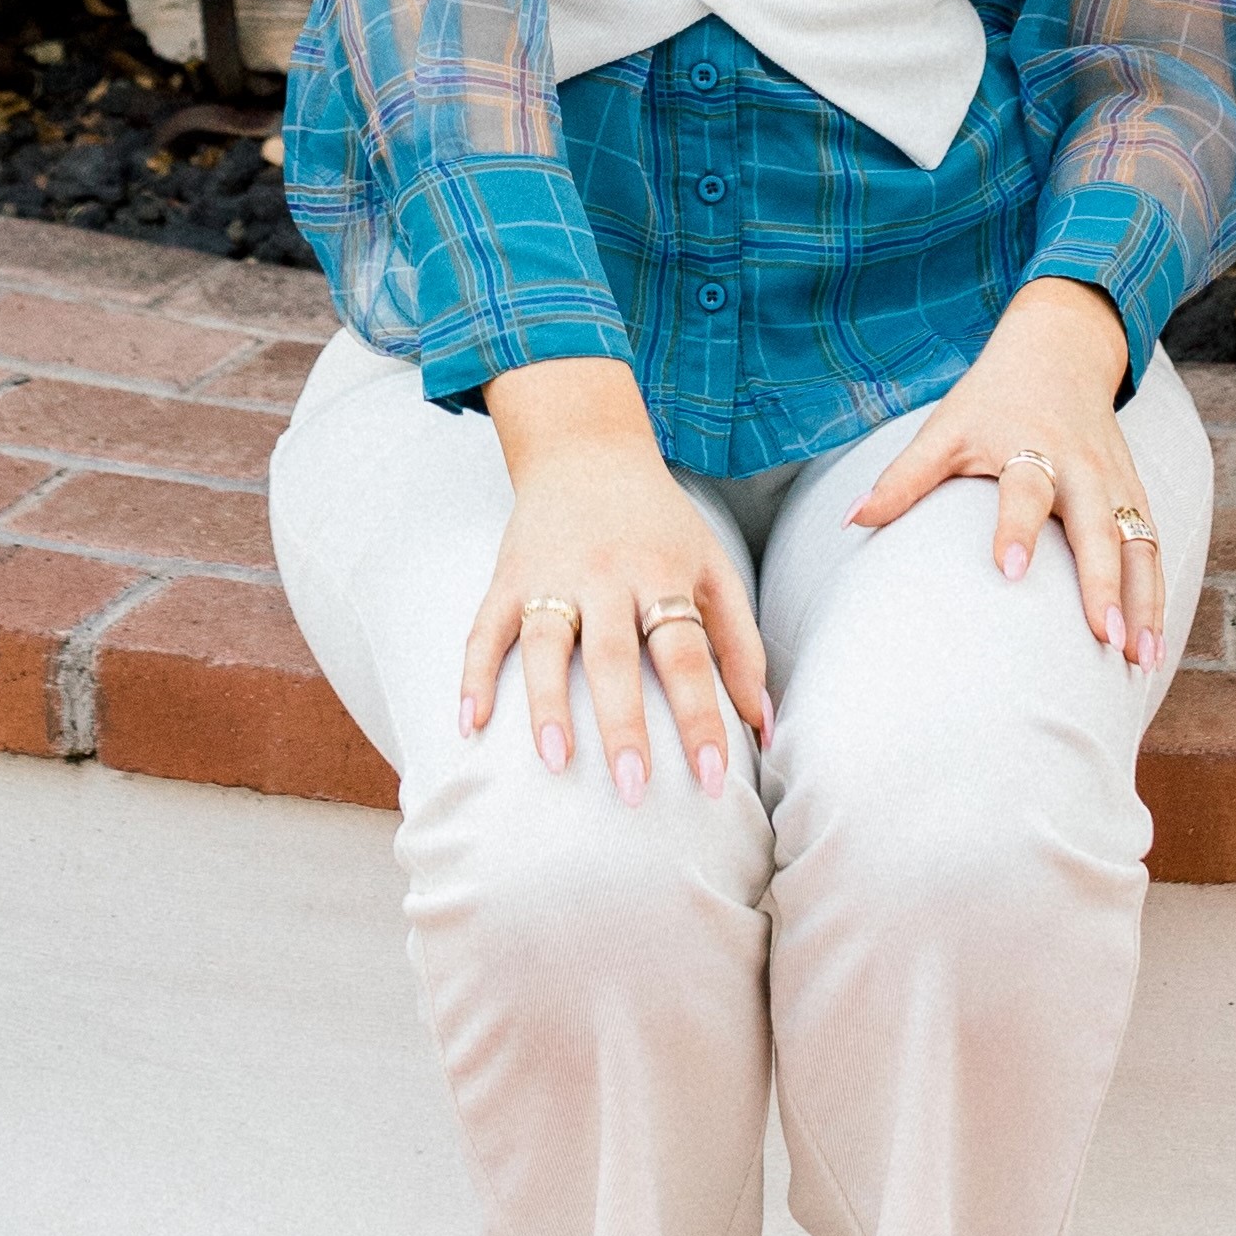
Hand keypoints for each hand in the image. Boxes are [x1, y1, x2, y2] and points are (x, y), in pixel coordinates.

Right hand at [460, 357, 771, 803]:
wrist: (586, 446)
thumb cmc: (660, 523)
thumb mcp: (712, 566)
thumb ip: (742, 644)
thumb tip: (765, 727)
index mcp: (663, 574)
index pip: (687, 655)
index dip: (702, 718)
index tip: (713, 779)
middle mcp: (607, 575)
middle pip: (616, 657)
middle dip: (624, 725)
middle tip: (634, 790)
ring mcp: (551, 575)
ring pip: (546, 644)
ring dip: (548, 705)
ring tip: (556, 762)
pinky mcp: (508, 576)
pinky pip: (485, 629)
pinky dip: (475, 675)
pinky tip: (470, 724)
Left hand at [849, 278, 1165, 667]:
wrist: (1059, 350)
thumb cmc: (991, 400)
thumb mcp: (946, 428)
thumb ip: (903, 477)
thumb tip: (850, 520)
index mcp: (1031, 446)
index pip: (1026, 488)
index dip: (1017, 527)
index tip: (1009, 570)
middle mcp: (1083, 468)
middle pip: (1098, 526)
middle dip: (1102, 582)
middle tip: (1102, 637)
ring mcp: (1117, 484)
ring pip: (1140, 546)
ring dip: (1142, 604)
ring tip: (1141, 661)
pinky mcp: (1135, 497)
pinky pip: (1153, 552)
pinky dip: (1156, 600)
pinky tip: (1151, 650)